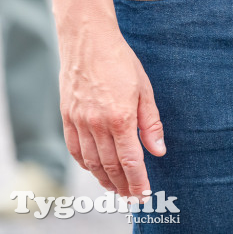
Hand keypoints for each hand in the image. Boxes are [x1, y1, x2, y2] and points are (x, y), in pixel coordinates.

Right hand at [59, 21, 164, 200]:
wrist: (89, 43)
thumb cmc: (121, 62)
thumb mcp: (145, 90)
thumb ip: (150, 123)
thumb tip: (158, 150)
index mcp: (120, 117)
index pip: (129, 159)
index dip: (137, 179)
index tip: (144, 194)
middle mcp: (97, 123)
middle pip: (110, 165)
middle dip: (122, 184)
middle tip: (132, 196)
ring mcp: (79, 121)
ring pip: (91, 161)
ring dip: (104, 178)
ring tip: (115, 188)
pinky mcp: (67, 117)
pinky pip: (75, 148)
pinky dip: (85, 163)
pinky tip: (95, 169)